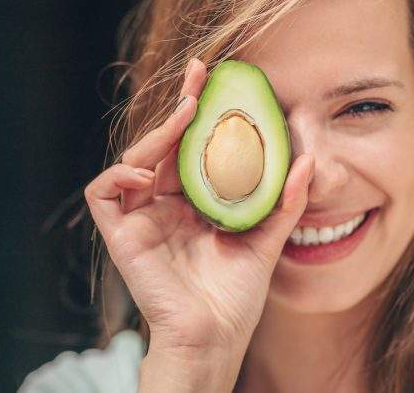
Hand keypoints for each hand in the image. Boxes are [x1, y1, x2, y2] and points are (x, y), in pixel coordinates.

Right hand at [84, 58, 314, 391]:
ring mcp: (139, 218)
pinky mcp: (119, 234)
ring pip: (132, 160)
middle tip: (199, 76)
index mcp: (192, 204)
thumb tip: (309, 160)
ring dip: (154, 135)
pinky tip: (146, 172)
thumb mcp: (266, 240)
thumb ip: (284, 201)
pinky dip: (118, 175)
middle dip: (177, 107)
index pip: (191, 149)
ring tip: (182, 118)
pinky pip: (104, 192)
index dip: (198, 114)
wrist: (214, 337)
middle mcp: (162, 206)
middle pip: (162, 146)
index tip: (216, 80)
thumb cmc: (236, 297)